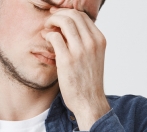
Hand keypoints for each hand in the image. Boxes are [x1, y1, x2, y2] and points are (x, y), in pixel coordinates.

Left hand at [42, 7, 110, 130]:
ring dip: (52, 21)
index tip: (58, 18)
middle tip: (50, 21)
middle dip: (59, 14)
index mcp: (100, 40)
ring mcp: (80, 51)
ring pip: (64, 21)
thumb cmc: (89, 82)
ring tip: (47, 28)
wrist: (90, 102)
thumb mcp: (94, 57)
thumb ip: (86, 43)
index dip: (68, 13)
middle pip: (73, 15)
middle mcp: (92, 42)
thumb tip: (71, 29)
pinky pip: (55, 37)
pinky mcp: (67, 60)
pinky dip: (48, 34)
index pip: (83, 16)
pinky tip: (46, 39)